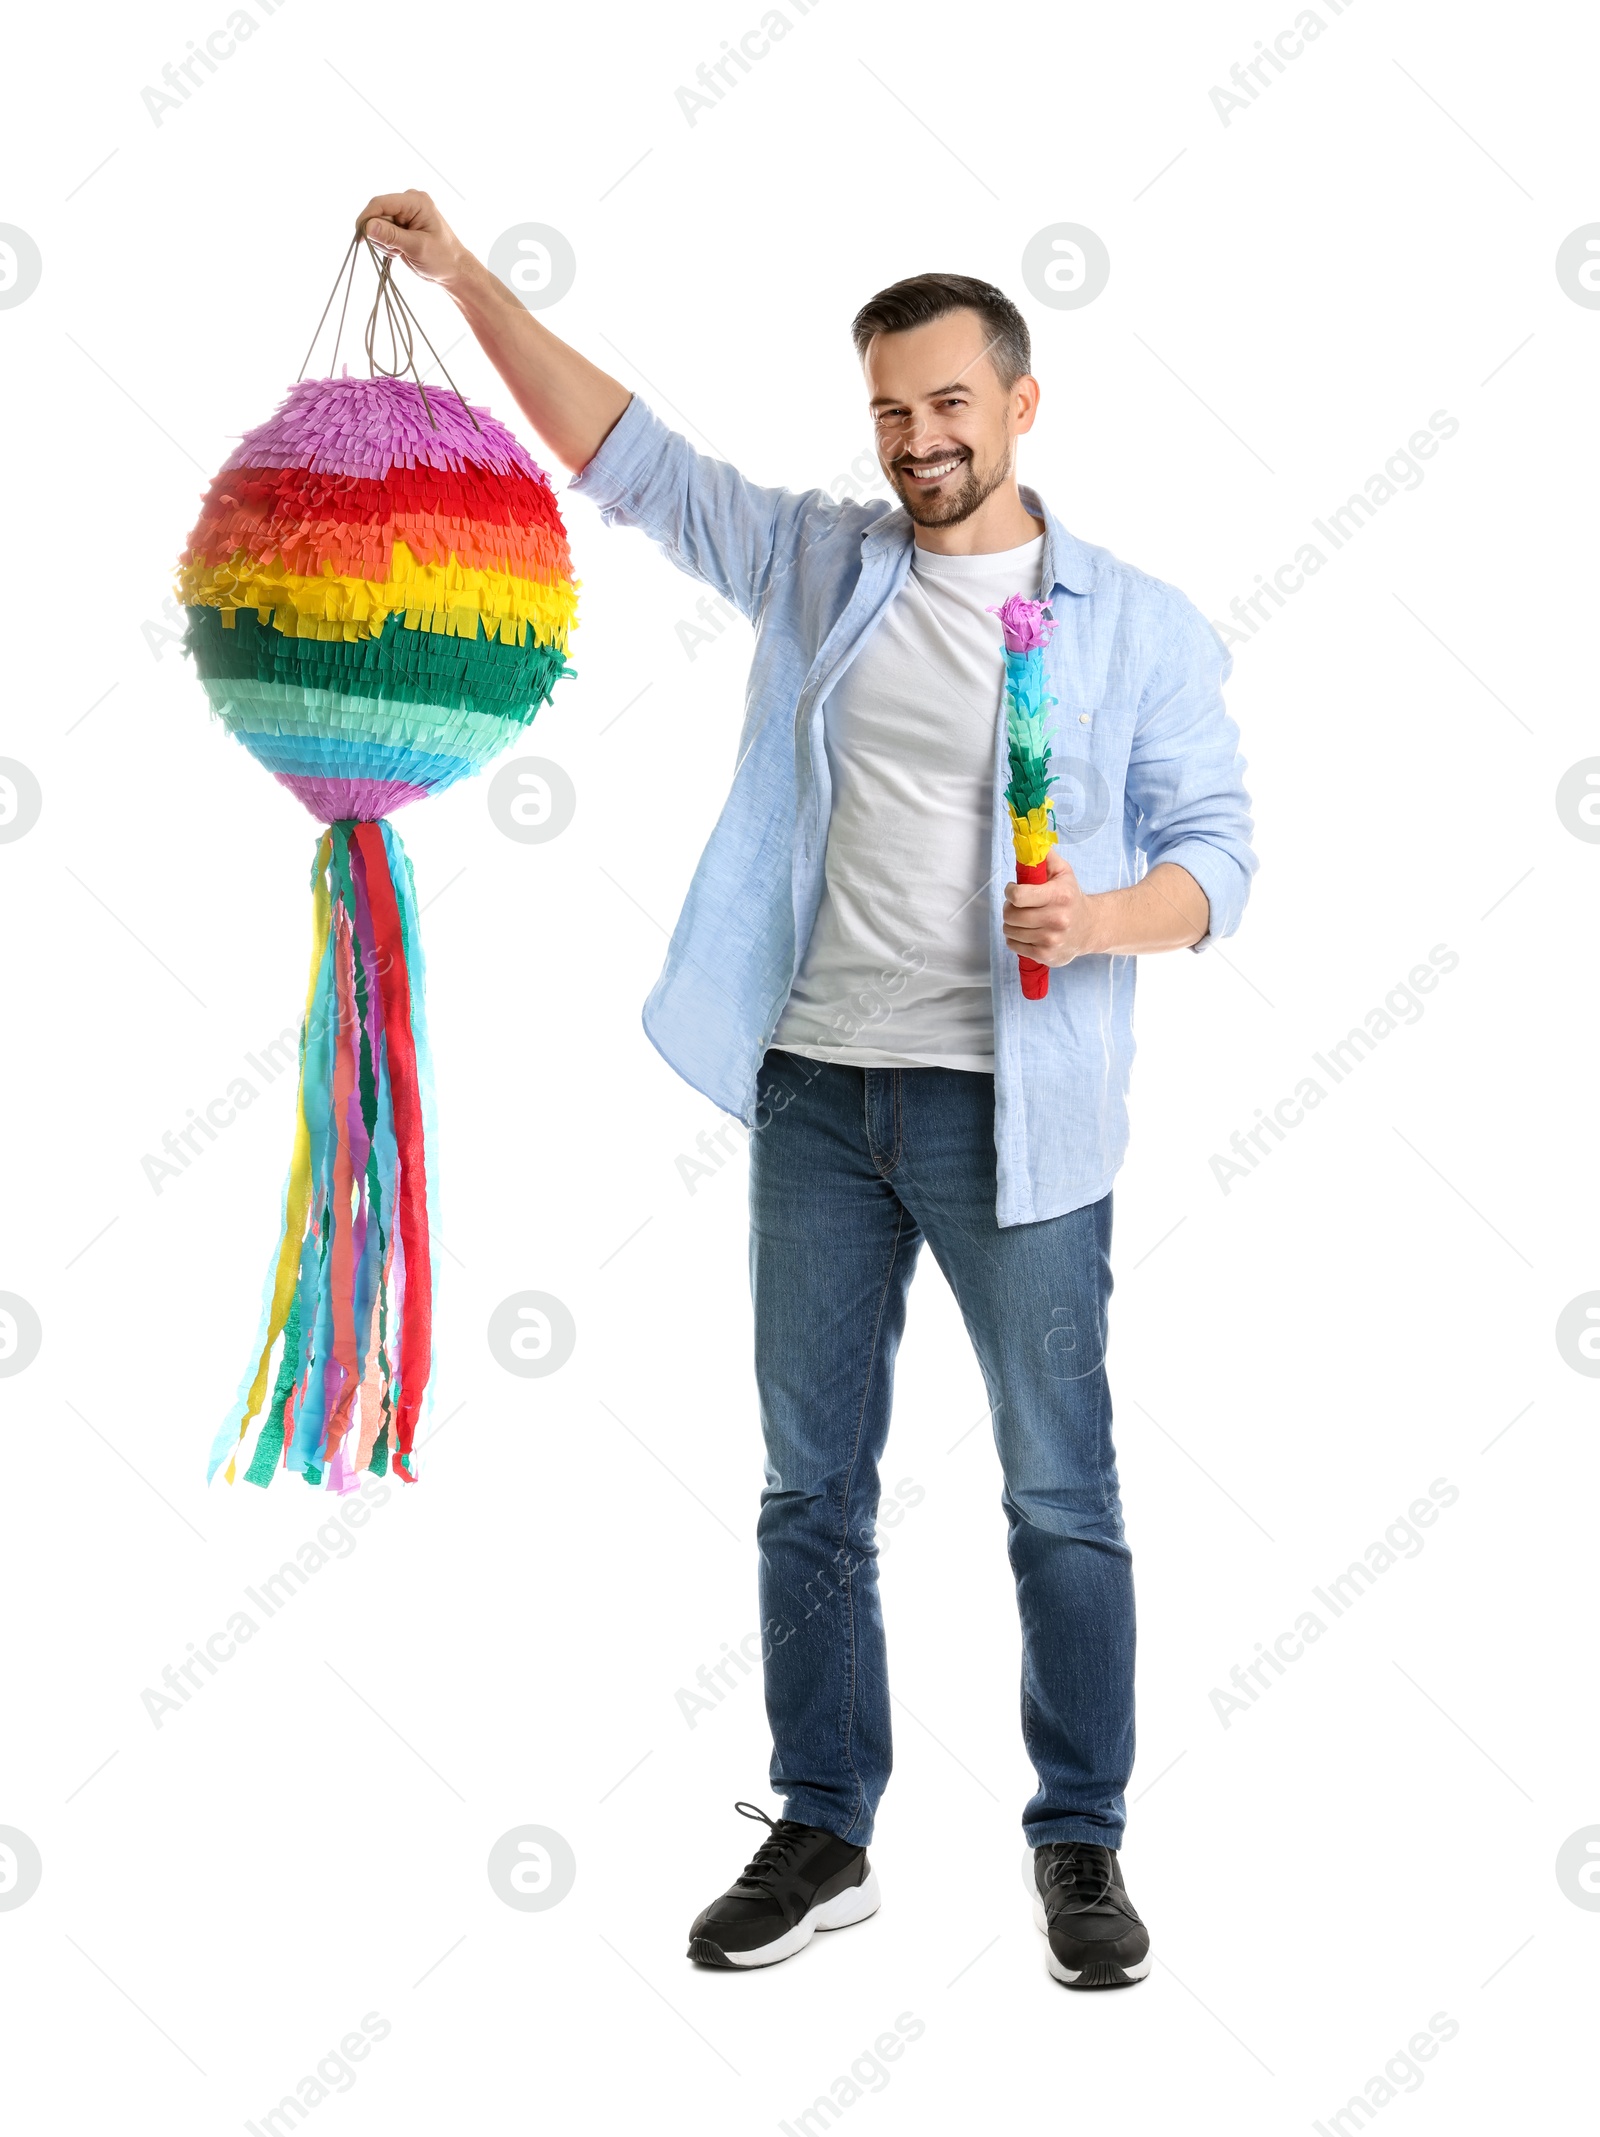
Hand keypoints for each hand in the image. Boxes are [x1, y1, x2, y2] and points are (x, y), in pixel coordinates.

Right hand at [356, 191, 472, 288]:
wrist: (453, 271)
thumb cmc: (443, 258)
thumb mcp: (417, 247)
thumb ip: (392, 236)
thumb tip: (368, 226)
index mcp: (415, 201)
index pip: (381, 203)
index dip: (367, 218)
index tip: (359, 236)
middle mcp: (407, 203)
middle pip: (377, 214)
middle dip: (381, 236)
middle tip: (396, 251)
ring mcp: (403, 214)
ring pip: (377, 226)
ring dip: (385, 243)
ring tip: (402, 252)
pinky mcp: (399, 226)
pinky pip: (381, 234)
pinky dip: (387, 246)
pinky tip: (401, 252)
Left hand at [1002, 847, 1098, 966]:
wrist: (1090, 927)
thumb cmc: (1071, 897)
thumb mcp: (1063, 872)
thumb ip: (1044, 856)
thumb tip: (1028, 840)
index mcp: (1059, 895)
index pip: (1019, 896)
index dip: (1010, 892)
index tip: (1013, 890)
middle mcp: (1057, 919)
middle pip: (1011, 915)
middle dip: (1009, 908)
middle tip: (1017, 906)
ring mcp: (1052, 940)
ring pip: (1010, 931)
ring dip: (1011, 924)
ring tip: (1023, 919)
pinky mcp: (1046, 955)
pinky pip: (1014, 946)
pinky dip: (1015, 939)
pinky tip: (1027, 933)